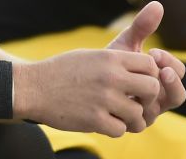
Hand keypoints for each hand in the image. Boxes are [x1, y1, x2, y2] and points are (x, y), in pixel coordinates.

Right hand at [15, 47, 160, 135]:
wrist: (32, 88)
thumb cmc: (62, 71)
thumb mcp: (90, 56)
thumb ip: (116, 61)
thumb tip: (143, 68)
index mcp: (110, 57)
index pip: (150, 66)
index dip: (150, 76)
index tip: (139, 84)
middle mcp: (110, 76)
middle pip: (152, 89)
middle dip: (147, 98)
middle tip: (135, 102)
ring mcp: (103, 99)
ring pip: (138, 114)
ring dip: (131, 118)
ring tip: (119, 115)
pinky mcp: (94, 120)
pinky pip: (120, 130)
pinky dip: (115, 129)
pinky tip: (104, 122)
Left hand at [106, 0, 185, 122]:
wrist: (83, 82)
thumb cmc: (109, 63)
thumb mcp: (125, 44)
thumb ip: (141, 27)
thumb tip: (158, 4)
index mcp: (161, 79)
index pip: (179, 72)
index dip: (171, 63)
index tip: (154, 53)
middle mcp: (158, 99)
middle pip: (178, 96)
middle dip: (171, 82)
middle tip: (159, 70)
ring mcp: (144, 114)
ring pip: (159, 110)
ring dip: (152, 97)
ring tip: (140, 84)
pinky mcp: (128, 125)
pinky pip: (138, 123)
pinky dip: (131, 110)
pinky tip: (119, 98)